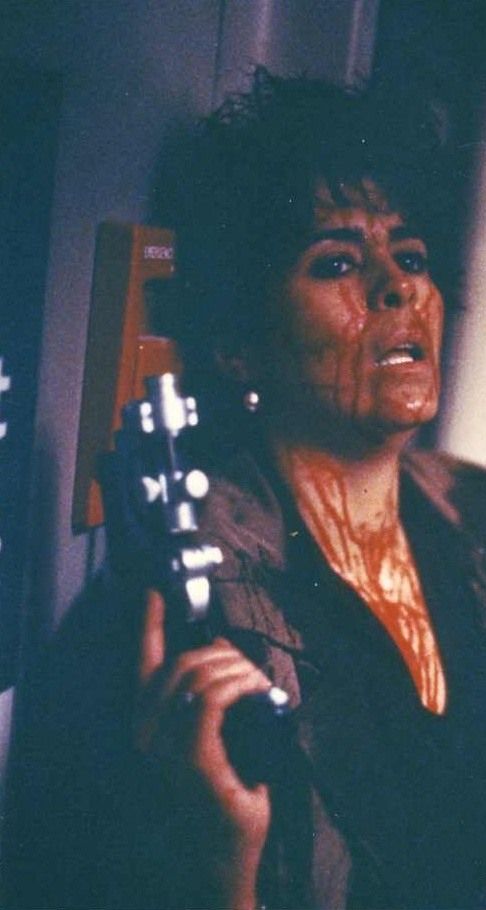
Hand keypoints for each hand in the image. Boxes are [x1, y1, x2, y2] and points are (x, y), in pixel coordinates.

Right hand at [134, 589, 271, 908]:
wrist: (220, 860)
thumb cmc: (220, 800)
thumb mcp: (209, 742)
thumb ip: (206, 701)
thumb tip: (223, 653)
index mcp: (145, 727)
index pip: (143, 664)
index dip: (149, 623)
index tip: (156, 591)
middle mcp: (145, 734)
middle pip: (181, 663)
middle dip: (222, 652)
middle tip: (249, 666)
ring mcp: (164, 748)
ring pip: (200, 676)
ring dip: (238, 668)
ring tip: (260, 683)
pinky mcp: (191, 759)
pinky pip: (215, 699)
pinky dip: (240, 685)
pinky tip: (257, 690)